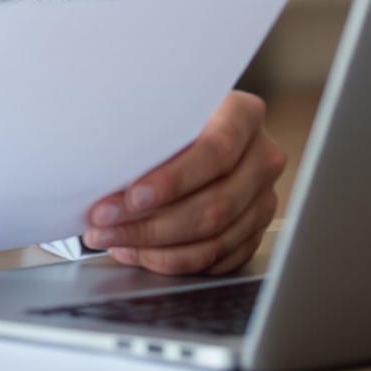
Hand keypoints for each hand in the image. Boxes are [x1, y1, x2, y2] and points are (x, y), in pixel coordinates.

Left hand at [82, 91, 284, 274]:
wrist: (194, 127)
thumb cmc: (170, 117)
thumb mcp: (161, 109)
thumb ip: (147, 134)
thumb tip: (109, 171)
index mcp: (243, 115)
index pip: (216, 151)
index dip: (173, 180)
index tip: (134, 196)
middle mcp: (261, 157)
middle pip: (216, 204)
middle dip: (153, 223)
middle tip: (108, 225)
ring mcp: (262, 197)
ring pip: (216, 238)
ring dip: (158, 248)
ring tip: (115, 241)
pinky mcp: (254, 229)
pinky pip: (217, 258)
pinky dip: (174, 260)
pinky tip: (141, 251)